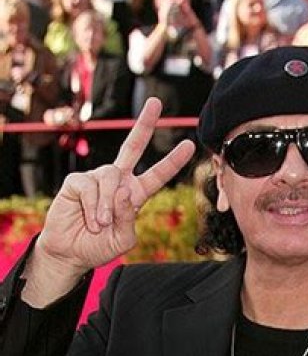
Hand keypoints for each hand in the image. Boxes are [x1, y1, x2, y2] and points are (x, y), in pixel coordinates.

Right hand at [24, 98, 195, 304]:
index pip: (157, 175)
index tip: (189, 145)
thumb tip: (122, 191)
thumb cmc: (99, 246)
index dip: (172, 161)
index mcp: (135, 194)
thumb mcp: (123, 239)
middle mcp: (118, 181)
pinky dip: (92, 207)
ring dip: (107, 204)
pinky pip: (90, 187)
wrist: (71, 253)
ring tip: (100, 224)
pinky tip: (89, 220)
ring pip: (110, 177)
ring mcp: (97, 178)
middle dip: (145, 124)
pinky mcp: (77, 181)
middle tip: (156, 102)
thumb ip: (127, 218)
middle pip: (132, 146)